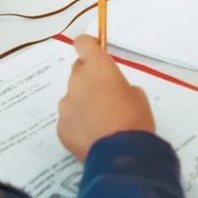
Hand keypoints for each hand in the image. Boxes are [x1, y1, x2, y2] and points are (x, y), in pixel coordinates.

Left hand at [57, 36, 154, 161]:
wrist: (121, 154)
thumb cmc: (134, 117)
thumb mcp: (136, 94)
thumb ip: (118, 85)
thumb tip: (110, 92)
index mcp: (97, 67)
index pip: (83, 42)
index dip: (88, 46)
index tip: (95, 51)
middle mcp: (77, 81)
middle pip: (78, 70)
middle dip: (89, 78)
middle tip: (104, 94)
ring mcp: (66, 105)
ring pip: (73, 96)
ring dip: (82, 102)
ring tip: (99, 121)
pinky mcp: (61, 127)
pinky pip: (69, 119)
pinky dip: (78, 123)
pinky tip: (92, 136)